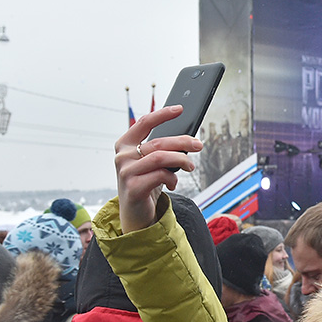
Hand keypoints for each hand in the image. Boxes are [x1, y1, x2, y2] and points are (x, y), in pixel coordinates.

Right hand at [113, 105, 202, 232]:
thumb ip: (159, 149)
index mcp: (124, 144)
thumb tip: (187, 140)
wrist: (135, 212)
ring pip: (160, 158)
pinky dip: (172, 178)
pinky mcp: (133, 187)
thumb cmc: (145, 183)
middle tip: (198, 145)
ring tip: (190, 166)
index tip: (180, 109)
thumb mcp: (150, 163)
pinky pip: (160, 175)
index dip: (162, 114)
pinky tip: (172, 183)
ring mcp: (126, 172)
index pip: (144, 123)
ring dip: (181, 160)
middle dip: (182, 142)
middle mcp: (122, 156)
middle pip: (158, 142)